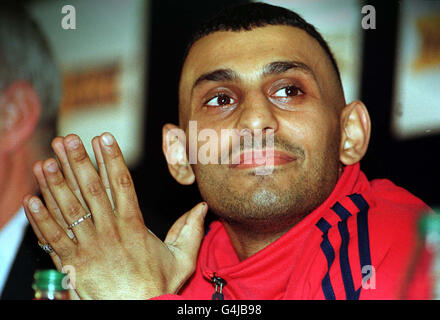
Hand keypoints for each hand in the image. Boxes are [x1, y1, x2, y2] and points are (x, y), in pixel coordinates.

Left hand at [24, 133, 206, 298]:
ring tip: (46, 162)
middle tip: (67, 140)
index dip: (112, 158)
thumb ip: (191, 230)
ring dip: (55, 184)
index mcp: (134, 226)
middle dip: (78, 162)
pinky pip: (53, 238)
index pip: (122, 184)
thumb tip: (203, 207)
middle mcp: (109, 231)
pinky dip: (40, 220)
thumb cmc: (157, 285)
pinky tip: (31, 201)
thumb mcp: (182, 258)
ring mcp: (88, 246)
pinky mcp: (72, 263)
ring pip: (69, 209)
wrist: (137, 311)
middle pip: (91, 189)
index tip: (104, 138)